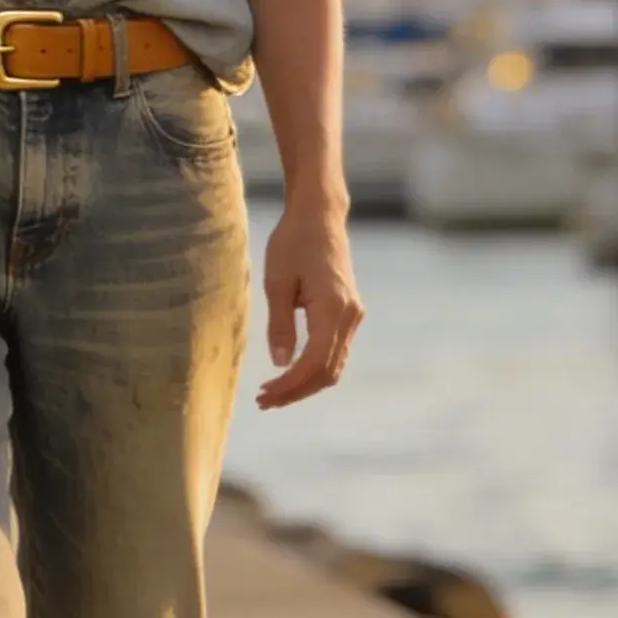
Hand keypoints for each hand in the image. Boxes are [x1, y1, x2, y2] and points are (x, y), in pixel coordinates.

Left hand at [258, 197, 363, 408]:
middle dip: (296, 391)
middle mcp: (350, 316)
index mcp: (333, 308)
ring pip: (334, 364)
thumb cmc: (293, 242)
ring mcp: (353, 314)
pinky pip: (335, 350)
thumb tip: (280, 364)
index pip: (314, 362)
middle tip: (264, 401)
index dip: (290, 385)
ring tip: (273, 392)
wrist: (319, 215)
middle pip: (328, 371)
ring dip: (305, 383)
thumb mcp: (277, 282)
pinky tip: (290, 372)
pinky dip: (314, 367)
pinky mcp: (349, 311)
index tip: (264, 396)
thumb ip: (280, 325)